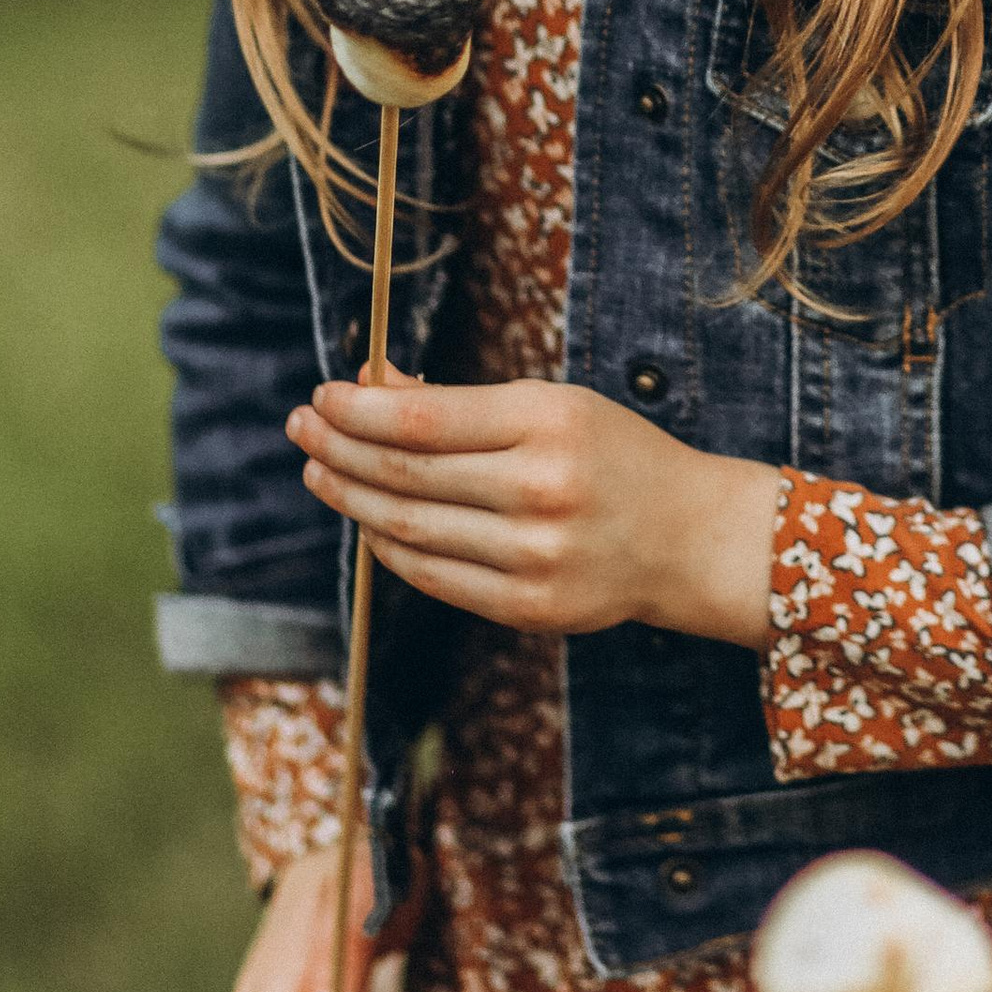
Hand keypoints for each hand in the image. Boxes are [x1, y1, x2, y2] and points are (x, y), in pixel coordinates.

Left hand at [290, 374, 780, 646]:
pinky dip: (389, 546)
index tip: (322, 396)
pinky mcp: (528, 606)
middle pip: (405, 474)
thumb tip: (371, 385)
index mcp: (548, 423)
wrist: (689, 537)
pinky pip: (432, 576)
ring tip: (319, 472)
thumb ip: (458, 403)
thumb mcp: (551, 406)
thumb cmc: (614, 456)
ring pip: (408, 528)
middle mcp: (540, 489)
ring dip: (350, 498)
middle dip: (338, 449)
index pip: (422, 420)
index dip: (358, 410)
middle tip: (301, 429)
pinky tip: (368, 520)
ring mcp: (533, 555)